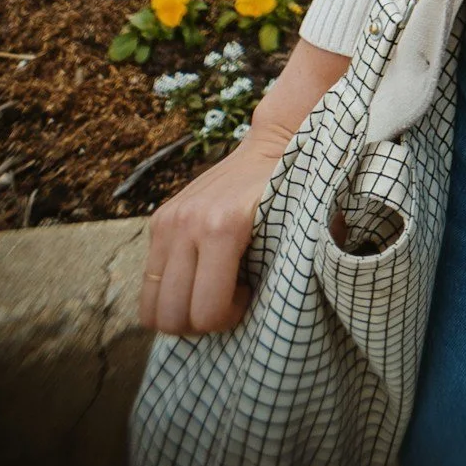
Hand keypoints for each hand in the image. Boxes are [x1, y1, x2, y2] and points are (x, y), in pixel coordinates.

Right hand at [138, 36, 347, 335]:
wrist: (275, 144)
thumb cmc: (296, 191)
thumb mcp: (309, 226)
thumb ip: (309, 262)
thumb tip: (317, 297)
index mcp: (223, 227)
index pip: (207, 312)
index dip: (229, 318)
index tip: (249, 296)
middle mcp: (187, 225)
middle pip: (172, 316)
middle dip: (202, 321)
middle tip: (228, 300)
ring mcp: (168, 221)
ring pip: (151, 306)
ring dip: (181, 311)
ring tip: (212, 290)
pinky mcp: (159, 219)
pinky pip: (148, 281)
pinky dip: (170, 292)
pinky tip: (201, 274)